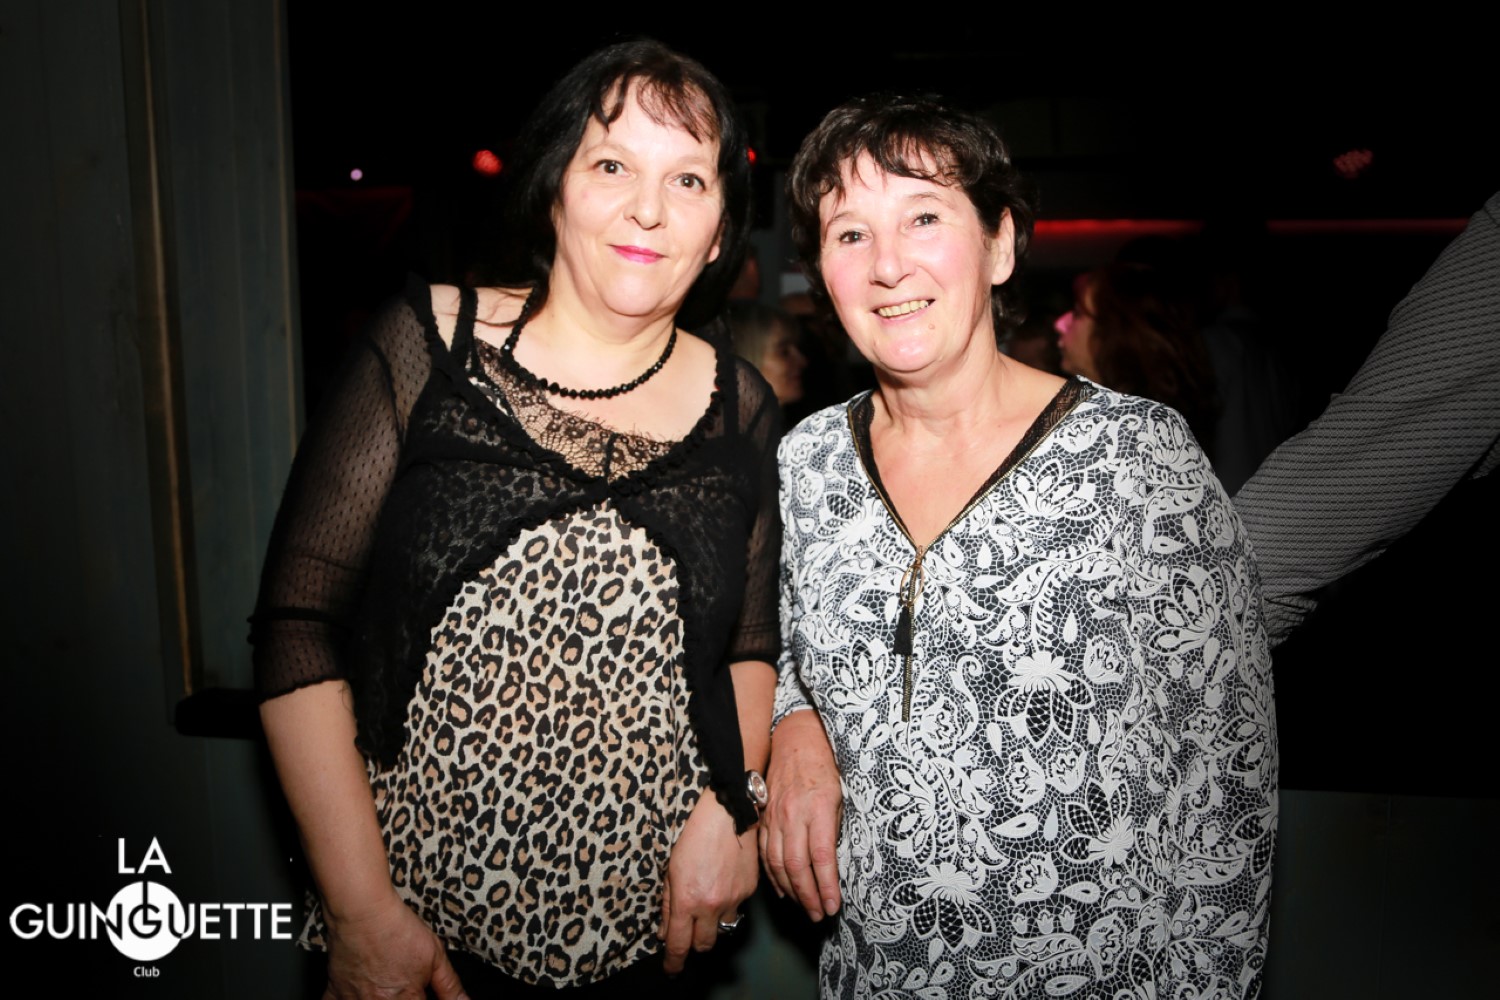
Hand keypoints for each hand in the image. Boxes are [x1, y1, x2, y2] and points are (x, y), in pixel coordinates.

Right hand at [323, 894, 466, 999]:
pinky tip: (357, 994)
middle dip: (403, 998)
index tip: (422, 994)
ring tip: (384, 988)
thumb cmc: (398, 929)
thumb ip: (450, 986)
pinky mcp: (335, 990)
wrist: (362, 910)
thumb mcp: (434, 956)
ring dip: (377, 999)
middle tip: (404, 989)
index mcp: (407, 999)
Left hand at [659, 791, 758, 975]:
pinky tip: (722, 883)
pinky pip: (737, 908)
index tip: (671, 969)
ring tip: (707, 902)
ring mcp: (733, 900)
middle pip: (704, 944)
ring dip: (713, 923)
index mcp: (687, 901)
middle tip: (689, 931)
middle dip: (694, 943)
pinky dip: (727, 904)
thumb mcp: (670, 870)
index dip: (674, 962)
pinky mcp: (749, 891)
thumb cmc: (692, 836)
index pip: (680, 945)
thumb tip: (666, 933)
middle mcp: (711, 906)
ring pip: (724, 928)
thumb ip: (668, 905)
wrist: (727, 815)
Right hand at [759, 710, 842, 921]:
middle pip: (797, 866)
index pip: (822, 857)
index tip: (834, 906)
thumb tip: (839, 861)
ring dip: (792, 891)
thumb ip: (837, 825)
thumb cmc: (826, 765)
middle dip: (809, 896)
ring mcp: (775, 817)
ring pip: (778, 863)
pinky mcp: (764, 817)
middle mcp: (793, 815)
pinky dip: (774, 876)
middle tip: (820, 915)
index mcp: (818, 808)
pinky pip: (765, 853)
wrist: (796, 738)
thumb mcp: (842, 792)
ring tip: (806, 908)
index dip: (827, 886)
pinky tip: (784, 890)